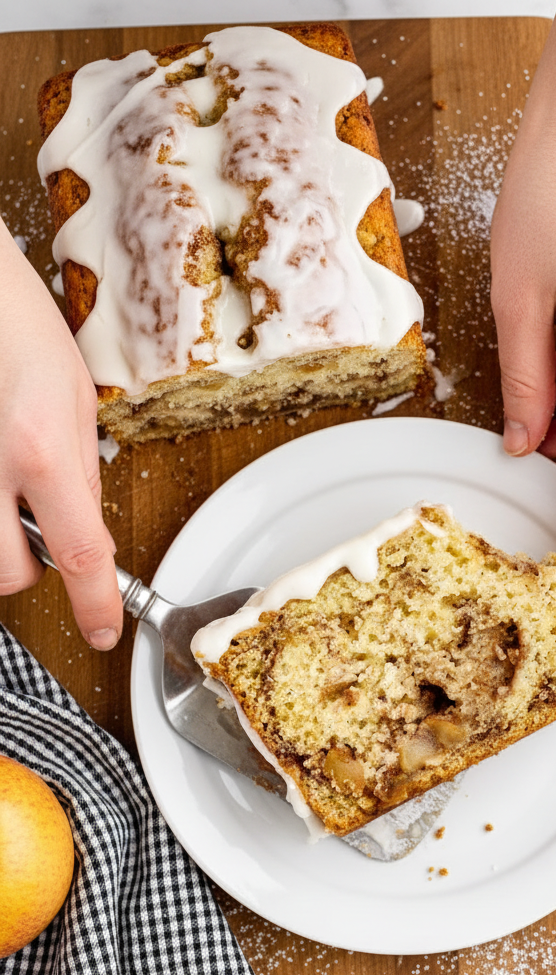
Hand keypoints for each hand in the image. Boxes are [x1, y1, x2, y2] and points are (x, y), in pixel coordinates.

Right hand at [0, 219, 121, 648]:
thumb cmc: (12, 321)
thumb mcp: (73, 394)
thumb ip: (80, 469)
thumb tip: (83, 525)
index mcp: (39, 448)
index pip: (80, 553)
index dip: (96, 603)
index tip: (103, 629)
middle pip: (9, 573)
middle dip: (29, 564)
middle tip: (32, 520)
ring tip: (2, 486)